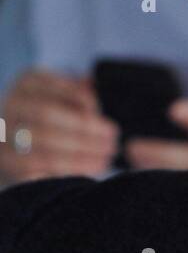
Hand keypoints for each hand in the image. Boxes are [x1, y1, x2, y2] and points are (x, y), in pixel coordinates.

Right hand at [0, 69, 119, 182]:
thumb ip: (81, 92)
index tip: (100, 110)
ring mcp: (4, 136)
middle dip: (85, 127)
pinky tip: (92, 168)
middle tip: (112, 137)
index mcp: (27, 83)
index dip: (79, 96)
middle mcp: (10, 106)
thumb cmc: (53, 119)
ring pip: (44, 142)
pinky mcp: (8, 164)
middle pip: (46, 114)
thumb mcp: (66, 98)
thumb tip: (99, 88)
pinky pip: (39, 168)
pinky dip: (70, 169)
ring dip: (82, 151)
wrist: (21, 150)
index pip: (52, 85)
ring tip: (107, 154)